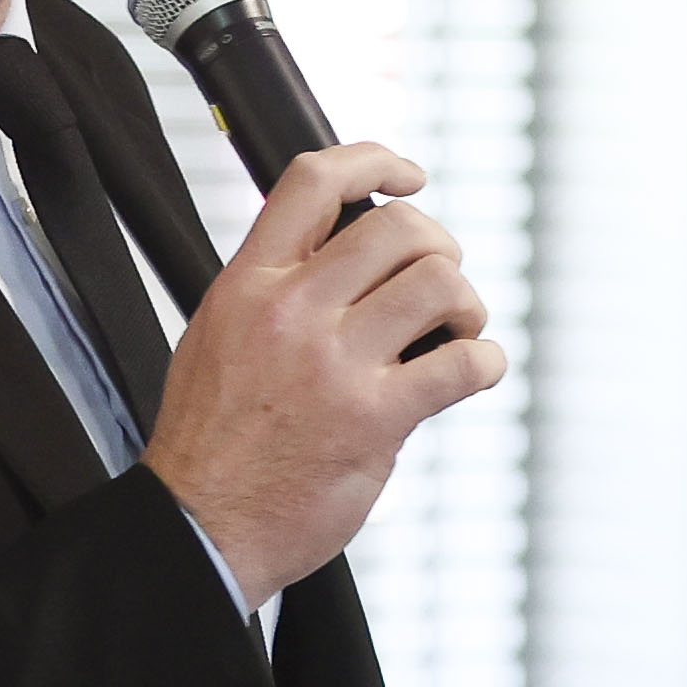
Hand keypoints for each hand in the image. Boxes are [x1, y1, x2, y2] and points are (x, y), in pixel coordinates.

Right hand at [144, 141, 506, 605]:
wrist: (199, 526)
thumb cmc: (213, 442)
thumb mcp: (219, 336)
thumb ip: (273, 290)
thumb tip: (340, 255)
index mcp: (248, 285)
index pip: (313, 182)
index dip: (375, 161)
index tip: (411, 175)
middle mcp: (291, 312)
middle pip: (399, 228)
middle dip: (439, 249)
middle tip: (440, 283)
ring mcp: (334, 364)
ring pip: (440, 284)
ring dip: (468, 305)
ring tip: (457, 332)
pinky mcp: (375, 419)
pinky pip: (464, 363)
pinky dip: (487, 362)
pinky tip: (475, 373)